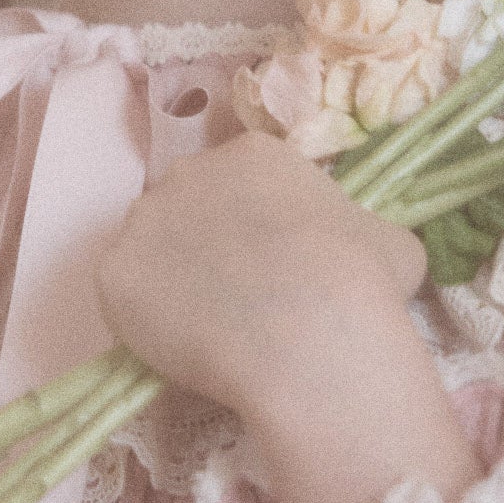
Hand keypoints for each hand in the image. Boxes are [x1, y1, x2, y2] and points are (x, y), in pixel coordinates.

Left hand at [96, 130, 424, 418]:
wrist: (306, 335)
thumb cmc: (359, 281)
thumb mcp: (391, 240)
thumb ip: (364, 232)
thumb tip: (370, 252)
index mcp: (254, 154)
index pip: (241, 182)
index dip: (255, 225)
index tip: (271, 263)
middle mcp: (189, 172)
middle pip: (187, 207)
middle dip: (205, 245)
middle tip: (236, 296)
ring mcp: (144, 220)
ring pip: (152, 251)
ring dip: (172, 281)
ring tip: (207, 330)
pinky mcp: (113, 272)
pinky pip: (125, 298)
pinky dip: (146, 323)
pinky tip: (182, 348)